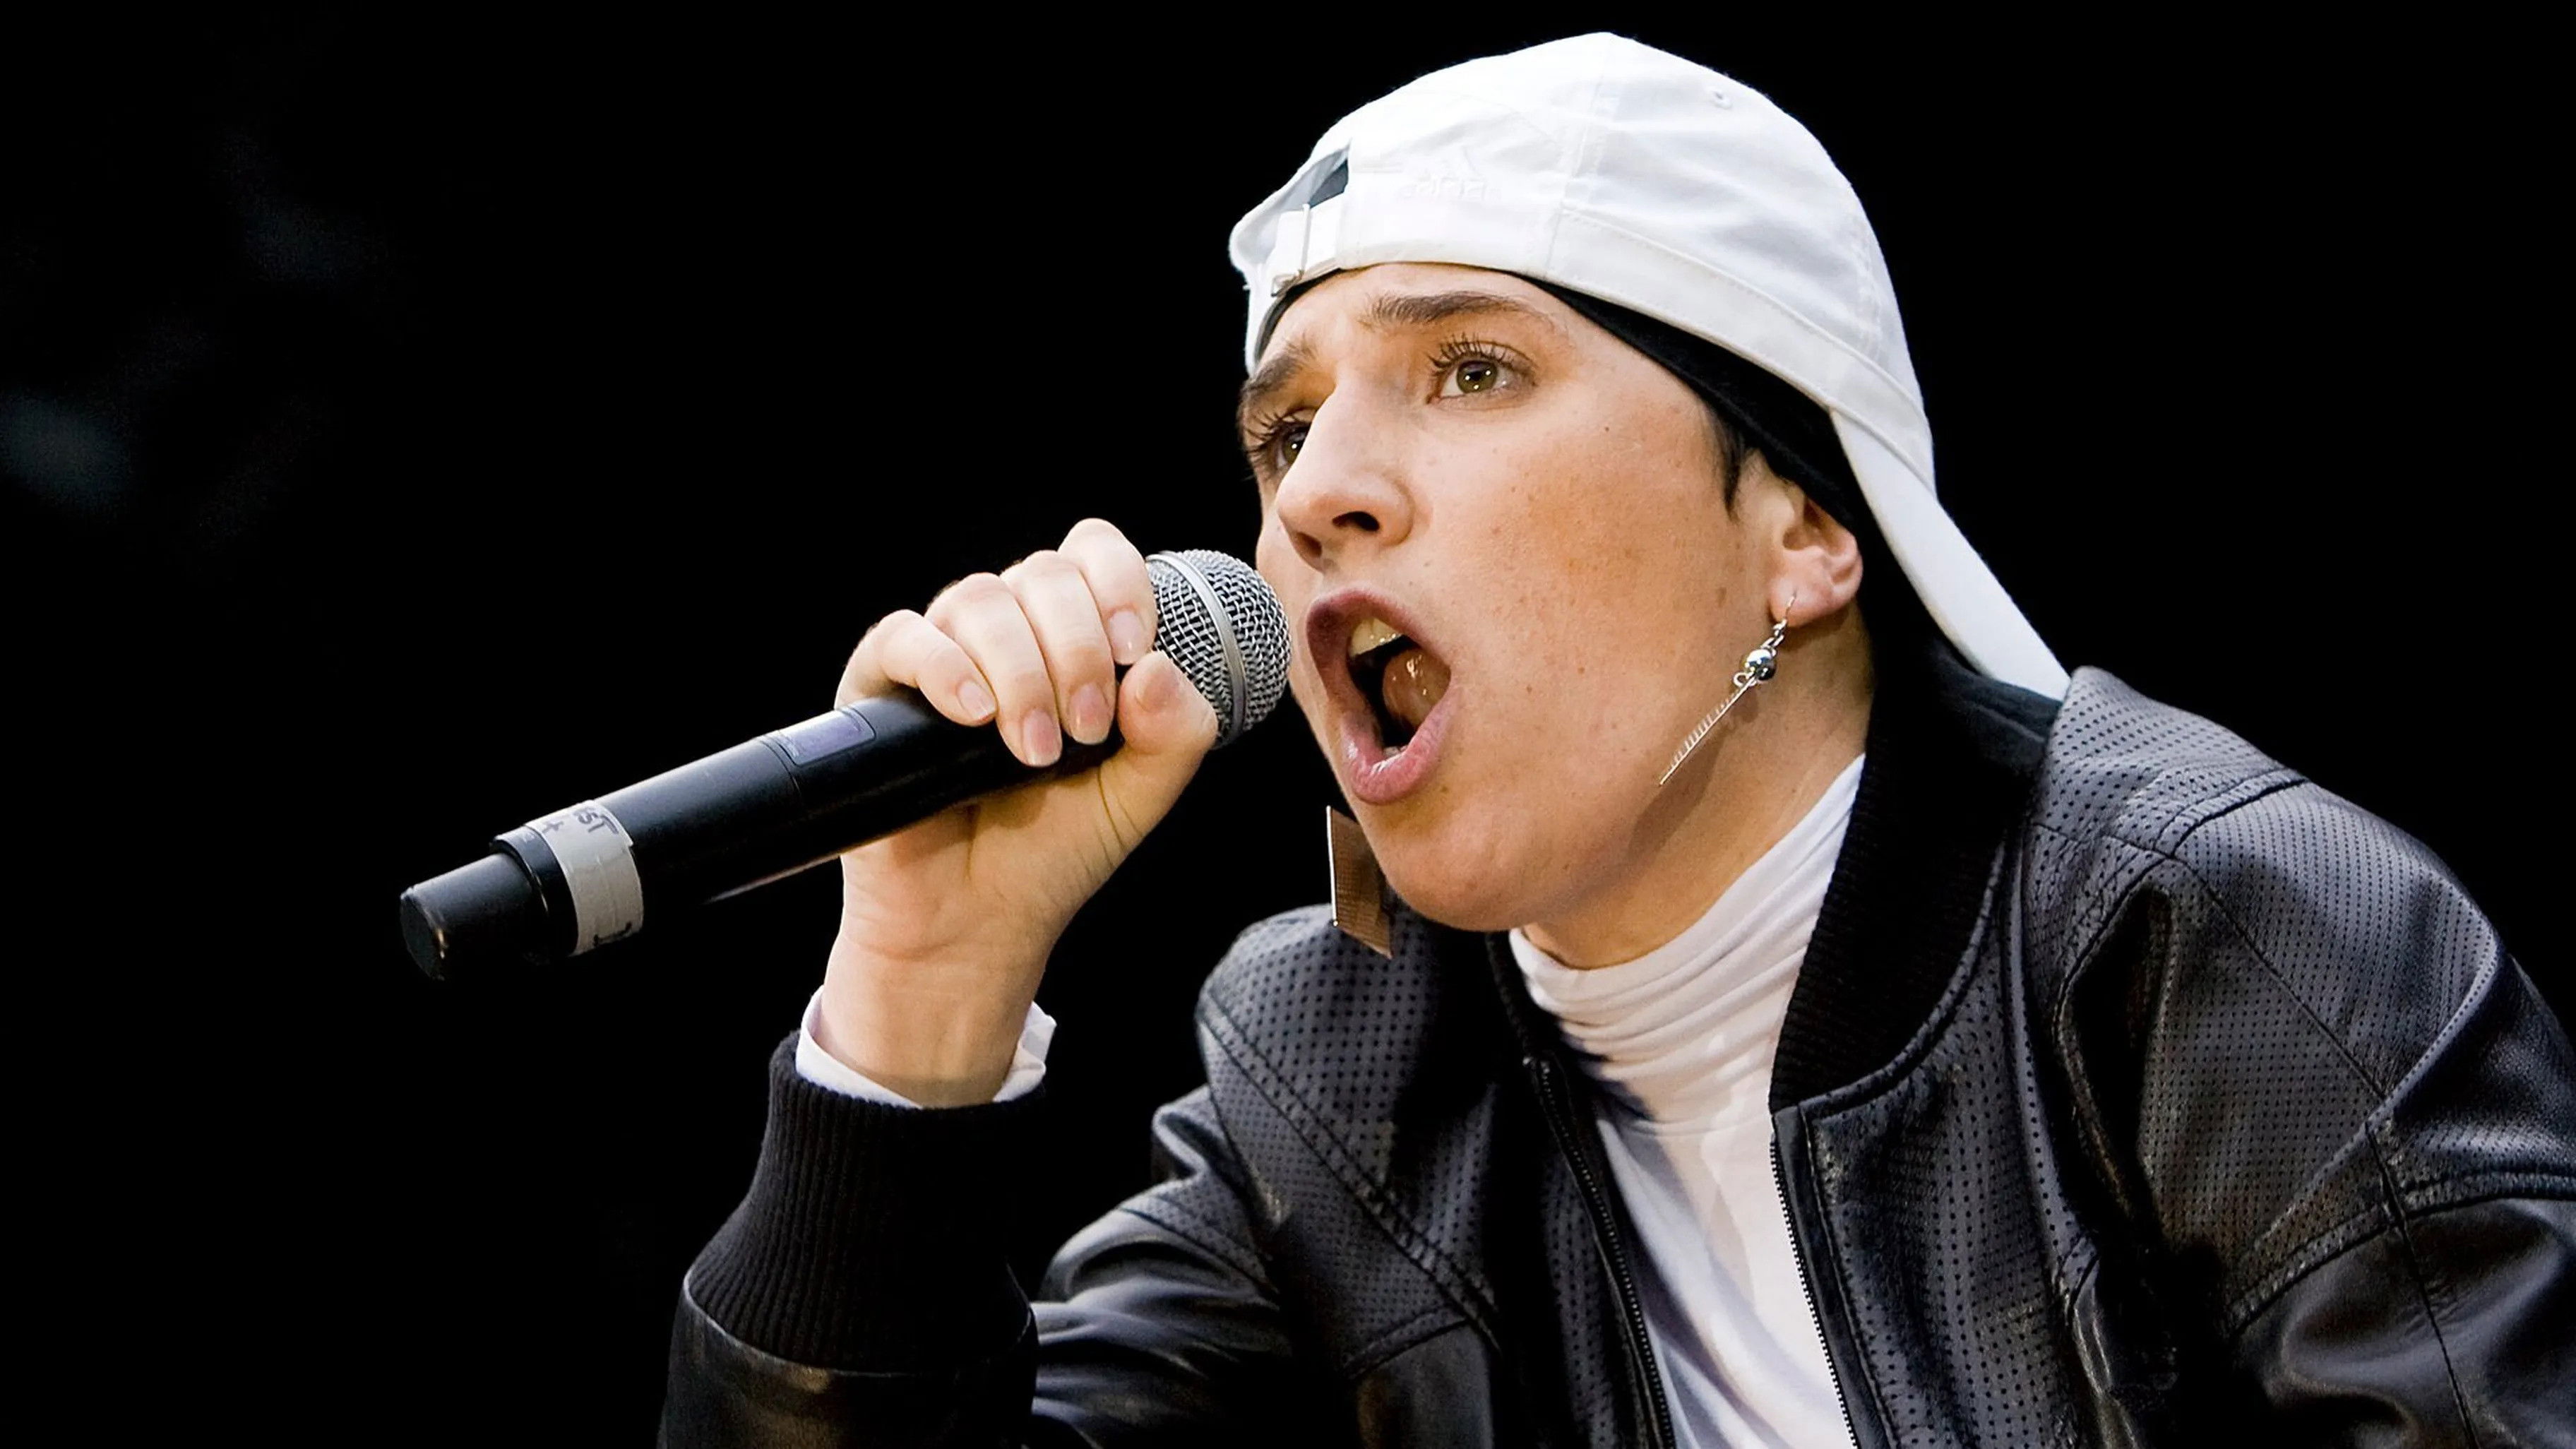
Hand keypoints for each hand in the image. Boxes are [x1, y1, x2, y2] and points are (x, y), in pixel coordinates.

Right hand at [814, 519, 1218, 1104]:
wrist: (979, 922)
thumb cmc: (1056, 848)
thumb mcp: (1141, 794)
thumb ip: (1175, 733)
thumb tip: (1155, 667)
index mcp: (1070, 636)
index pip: (1092, 555)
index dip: (1120, 582)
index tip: (1135, 650)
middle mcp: (1006, 632)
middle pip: (1042, 573)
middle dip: (1077, 648)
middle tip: (1084, 731)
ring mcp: (942, 654)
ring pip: (978, 599)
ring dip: (1020, 671)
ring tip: (1033, 753)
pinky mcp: (879, 688)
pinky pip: (905, 637)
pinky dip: (945, 667)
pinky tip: (973, 715)